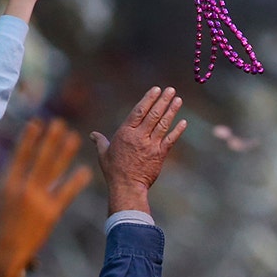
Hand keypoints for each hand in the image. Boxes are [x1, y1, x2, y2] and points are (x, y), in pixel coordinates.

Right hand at [0, 120, 91, 276]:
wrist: (0, 256)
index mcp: (6, 184)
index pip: (20, 155)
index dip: (29, 138)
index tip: (37, 122)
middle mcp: (24, 189)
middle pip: (41, 158)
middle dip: (51, 139)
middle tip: (60, 123)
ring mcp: (39, 201)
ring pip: (55, 172)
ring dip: (65, 153)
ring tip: (74, 137)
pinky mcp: (51, 214)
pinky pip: (66, 194)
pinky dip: (76, 182)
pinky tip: (85, 170)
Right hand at [91, 87, 186, 212]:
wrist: (127, 187)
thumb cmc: (113, 171)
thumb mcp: (103, 154)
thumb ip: (100, 141)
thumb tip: (92, 135)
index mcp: (125, 133)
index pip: (139, 111)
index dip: (148, 99)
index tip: (156, 89)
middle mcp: (139, 136)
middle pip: (153, 114)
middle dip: (163, 100)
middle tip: (171, 90)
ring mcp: (151, 145)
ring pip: (163, 124)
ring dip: (172, 111)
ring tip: (178, 100)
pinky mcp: (160, 155)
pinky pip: (171, 140)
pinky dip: (177, 130)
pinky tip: (183, 122)